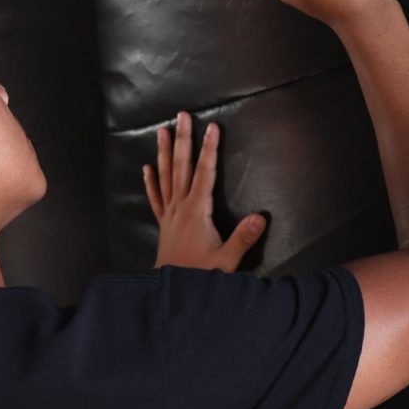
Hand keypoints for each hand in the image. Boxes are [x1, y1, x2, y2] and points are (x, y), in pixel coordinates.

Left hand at [143, 110, 267, 271]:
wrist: (170, 292)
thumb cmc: (200, 275)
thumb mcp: (227, 260)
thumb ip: (243, 238)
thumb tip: (261, 217)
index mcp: (197, 211)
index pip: (205, 173)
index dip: (210, 149)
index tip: (212, 127)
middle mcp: (180, 207)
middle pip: (182, 166)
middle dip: (183, 139)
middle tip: (182, 116)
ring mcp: (169, 213)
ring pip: (166, 175)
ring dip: (164, 152)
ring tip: (162, 130)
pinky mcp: (163, 223)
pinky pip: (156, 196)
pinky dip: (151, 180)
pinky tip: (147, 167)